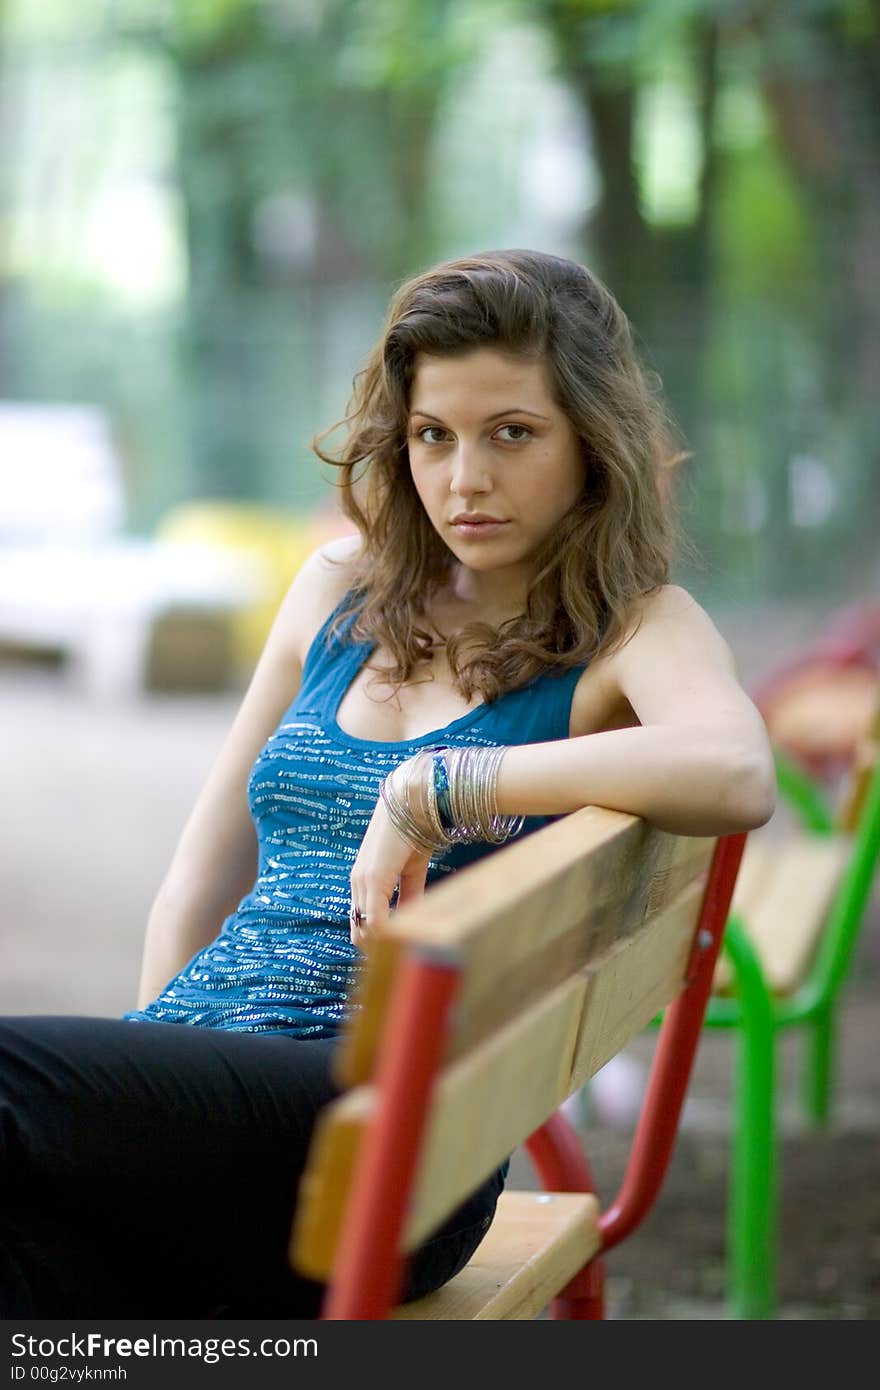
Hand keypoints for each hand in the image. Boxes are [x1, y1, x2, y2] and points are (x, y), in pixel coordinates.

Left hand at [349, 770, 432, 946]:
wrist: (410, 803)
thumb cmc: (412, 833)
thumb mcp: (411, 870)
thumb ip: (410, 894)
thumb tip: (415, 919)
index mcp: (364, 882)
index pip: (362, 923)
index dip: (376, 942)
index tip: (393, 956)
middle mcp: (358, 884)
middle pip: (359, 932)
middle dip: (377, 950)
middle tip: (398, 961)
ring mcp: (363, 882)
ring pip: (365, 928)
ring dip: (382, 945)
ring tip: (401, 954)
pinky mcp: (373, 879)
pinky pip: (375, 917)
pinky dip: (386, 933)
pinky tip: (402, 939)